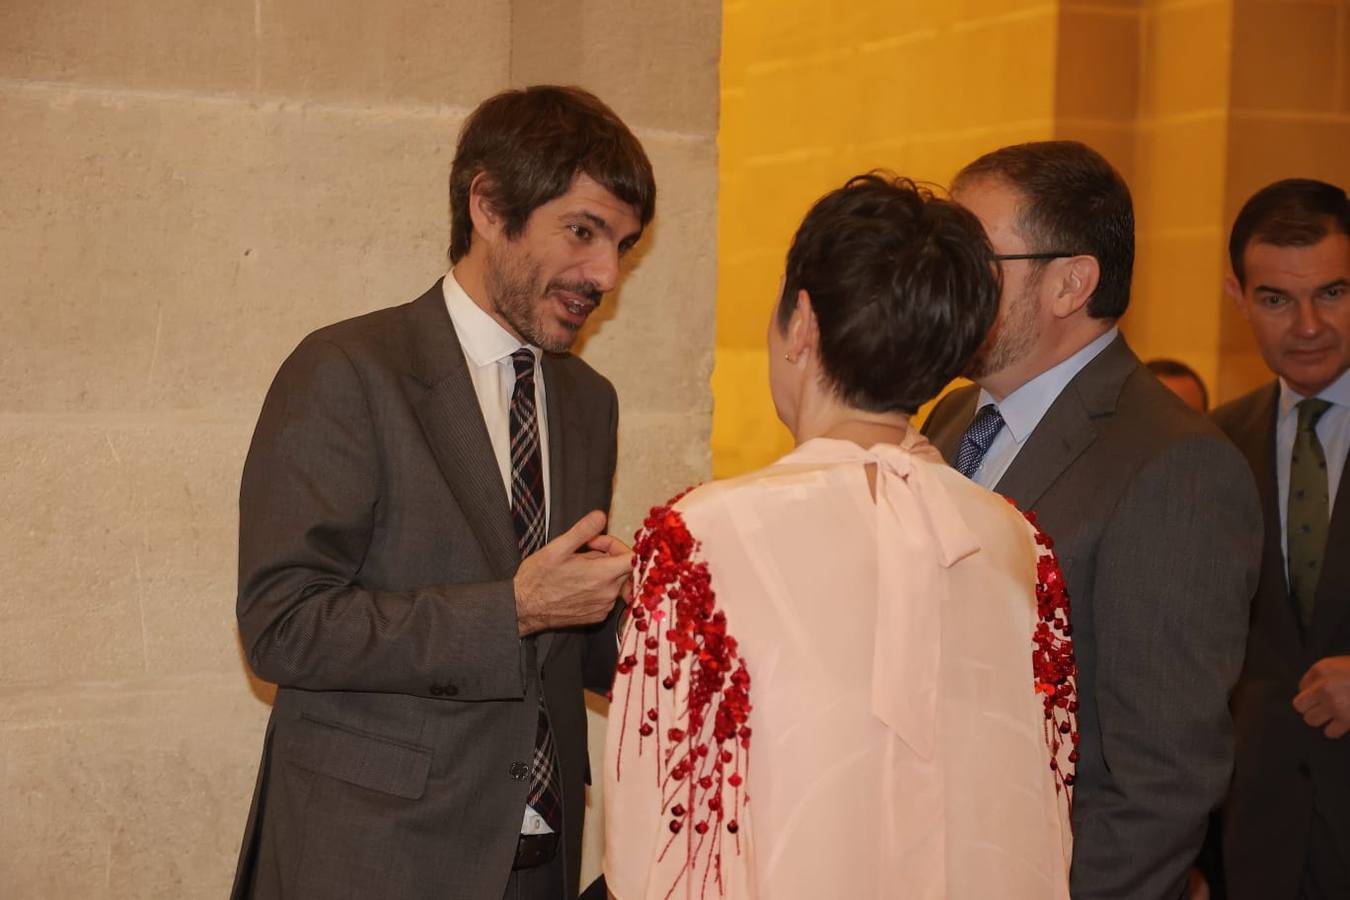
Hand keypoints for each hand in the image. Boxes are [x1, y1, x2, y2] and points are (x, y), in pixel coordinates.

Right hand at [514, 510, 632, 635]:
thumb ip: (583, 531)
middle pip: (623, 569)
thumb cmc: (537, 579)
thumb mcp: (557, 548)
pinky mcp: (597, 617)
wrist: (523, 608)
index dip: (619, 546)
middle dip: (608, 555)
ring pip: (615, 582)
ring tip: (578, 568)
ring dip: (603, 572)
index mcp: (601, 576)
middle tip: (584, 551)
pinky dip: (598, 587)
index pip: (633, 559)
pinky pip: (607, 596)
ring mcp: (603, 608)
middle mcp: (607, 594)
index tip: (600, 543)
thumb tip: (601, 516)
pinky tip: (578, 584)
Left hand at [1293, 655, 1349, 737]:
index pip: (1301, 687)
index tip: (1319, 694)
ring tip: (1331, 715)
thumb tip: (1308, 689)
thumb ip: (1322, 674)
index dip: (1310, 691)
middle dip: (1309, 707)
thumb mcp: (1340, 663)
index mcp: (1322, 669)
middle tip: (1322, 707)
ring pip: (1311, 720)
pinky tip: (1341, 723)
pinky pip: (1330, 732)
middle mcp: (1324, 687)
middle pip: (1299, 706)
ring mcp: (1335, 705)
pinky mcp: (1347, 720)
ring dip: (1320, 719)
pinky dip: (1335, 730)